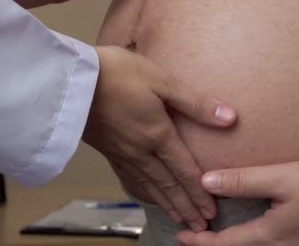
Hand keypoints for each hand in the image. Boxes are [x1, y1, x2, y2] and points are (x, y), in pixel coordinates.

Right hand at [84, 46, 236, 231]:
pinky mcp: (107, 150)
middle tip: (201, 225)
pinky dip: (142, 193)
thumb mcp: (161, 80)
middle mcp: (141, 150)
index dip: (200, 192)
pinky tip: (146, 196)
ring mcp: (122, 153)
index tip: (211, 211)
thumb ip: (195, 103)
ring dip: (167, 204)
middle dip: (187, 207)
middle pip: (169, 185)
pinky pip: (129, 179)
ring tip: (180, 219)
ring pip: (149, 186)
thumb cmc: (116, 73)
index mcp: (158, 134)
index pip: (185, 171)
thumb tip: (229, 118)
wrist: (69, 79)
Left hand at [177, 159, 298, 245]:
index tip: (181, 236)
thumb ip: (244, 181)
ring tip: (224, 235)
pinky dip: (258, 243)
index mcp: (271, 237)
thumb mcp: (282, 178)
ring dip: (237, 244)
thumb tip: (207, 182)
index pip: (225, 245)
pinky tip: (262, 231)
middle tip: (197, 236)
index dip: (200, 241)